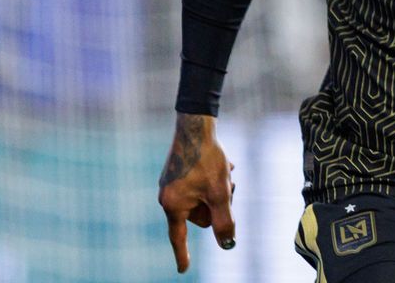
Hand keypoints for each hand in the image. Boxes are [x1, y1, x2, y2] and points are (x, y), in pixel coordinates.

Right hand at [157, 113, 236, 273]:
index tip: (183, 270)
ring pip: (202, 199)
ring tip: (226, 171)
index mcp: (173, 206)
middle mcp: (167, 197)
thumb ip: (224, 221)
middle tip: (227, 185)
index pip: (179, 238)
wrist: (196, 126)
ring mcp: (170, 184)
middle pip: (200, 215)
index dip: (183, 255)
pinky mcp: (176, 173)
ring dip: (218, 190)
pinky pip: (198, 186)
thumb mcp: (220, 193)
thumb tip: (227, 244)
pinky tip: (222, 165)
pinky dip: (212, 180)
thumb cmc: (208, 159)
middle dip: (217, 204)